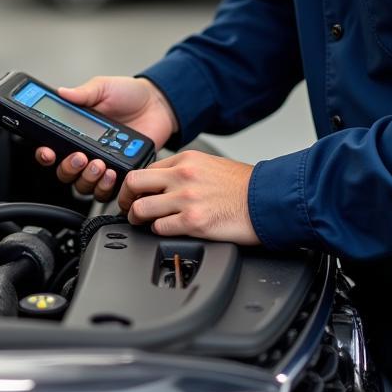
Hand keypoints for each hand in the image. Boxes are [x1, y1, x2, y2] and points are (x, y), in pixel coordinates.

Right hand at [34, 76, 178, 202]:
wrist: (157, 104)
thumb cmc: (128, 94)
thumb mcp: (103, 88)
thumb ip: (83, 93)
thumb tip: (62, 92)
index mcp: (75, 131)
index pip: (52, 149)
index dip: (46, 155)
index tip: (49, 152)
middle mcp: (86, 151)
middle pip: (65, 173)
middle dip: (69, 168)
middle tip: (80, 157)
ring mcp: (103, 164)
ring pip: (84, 186)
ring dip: (88, 179)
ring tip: (99, 165)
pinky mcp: (121, 174)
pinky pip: (107, 191)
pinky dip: (107, 187)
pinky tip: (113, 173)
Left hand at [117, 150, 260, 244]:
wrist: (267, 199)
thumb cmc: (244, 185)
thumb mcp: (210, 165)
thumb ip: (185, 170)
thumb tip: (164, 182)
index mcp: (186, 160)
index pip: (145, 169)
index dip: (135, 184)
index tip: (133, 193)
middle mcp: (182, 176)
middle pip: (134, 183)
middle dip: (124, 198)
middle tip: (126, 207)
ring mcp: (186, 199)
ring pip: (142, 208)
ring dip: (137, 218)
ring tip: (141, 222)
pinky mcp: (194, 222)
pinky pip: (160, 228)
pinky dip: (158, 232)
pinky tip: (164, 231)